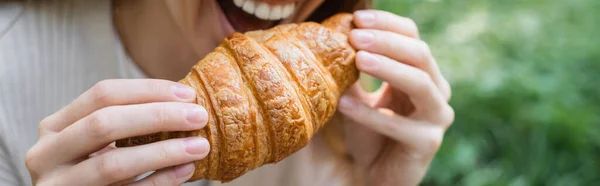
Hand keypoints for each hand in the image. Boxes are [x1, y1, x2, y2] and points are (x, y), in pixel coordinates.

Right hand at [26, 79, 209, 185]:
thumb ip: (126, 123)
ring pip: (114, 164)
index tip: (187, 94)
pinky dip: (159, 181)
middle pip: (105, 123)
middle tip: (199, 116)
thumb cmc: (93, 174)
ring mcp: (60, 185)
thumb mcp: (96, 144)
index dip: (148, 90)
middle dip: (158, 116)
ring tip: (200, 146)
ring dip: (164, 152)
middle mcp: (47, 154)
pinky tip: (185, 170)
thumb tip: (184, 101)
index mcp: (54, 127)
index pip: (102, 94)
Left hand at [337, 10, 453, 185]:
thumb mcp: (360, 97)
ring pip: (420, 83)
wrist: (378, 175)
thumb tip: (334, 37)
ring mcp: (437, 117)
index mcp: (423, 74)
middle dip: (387, 42)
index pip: (413, 37)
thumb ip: (354, 72)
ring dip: (387, 68)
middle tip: (355, 37)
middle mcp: (437, 91)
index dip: (387, 24)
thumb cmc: (371, 134)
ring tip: (357, 58)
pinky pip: (399, 124)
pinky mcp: (428, 143)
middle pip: (420, 55)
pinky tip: (343, 104)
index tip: (357, 18)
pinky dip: (369, 113)